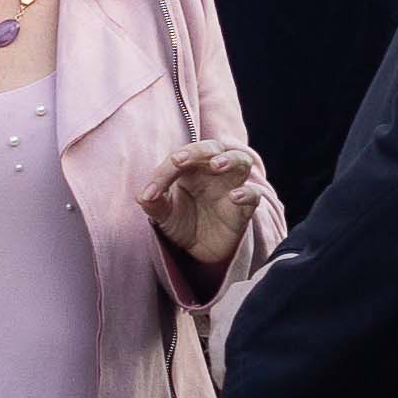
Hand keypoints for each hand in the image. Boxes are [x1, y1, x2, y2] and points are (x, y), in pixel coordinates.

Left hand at [145, 141, 265, 271]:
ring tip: (216, 165)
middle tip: (179, 160)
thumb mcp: (164, 215)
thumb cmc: (183, 222)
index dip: (163, 173)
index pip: (179, 159)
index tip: (150, 194)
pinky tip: (234, 196)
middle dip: (197, 151)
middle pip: (213, 148)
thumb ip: (154, 204)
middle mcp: (213, 172)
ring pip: (241, 160)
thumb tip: (142, 196)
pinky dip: (247, 192)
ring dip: (229, 159)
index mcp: (191, 168)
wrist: (201, 249)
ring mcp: (232, 186)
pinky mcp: (245, 207)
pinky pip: (254, 194)